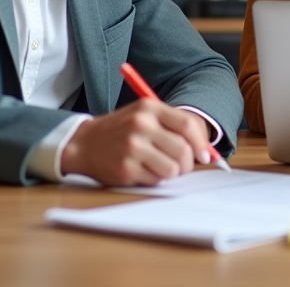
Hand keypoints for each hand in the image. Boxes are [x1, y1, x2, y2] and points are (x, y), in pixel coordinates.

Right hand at [61, 99, 213, 185]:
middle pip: (183, 150)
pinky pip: (155, 180)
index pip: (187, 125)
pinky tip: (143, 170)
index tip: (204, 155)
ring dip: (171, 173)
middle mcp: (140, 125)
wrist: (83, 144)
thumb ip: (174, 125)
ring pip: (172, 169)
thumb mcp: (145, 115)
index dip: (201, 143)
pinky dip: (154, 179)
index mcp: (149, 108)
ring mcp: (132, 148)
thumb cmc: (122, 130)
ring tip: (160, 167)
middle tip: (182, 166)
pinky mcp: (125, 169)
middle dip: (188, 163)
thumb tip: (205, 150)